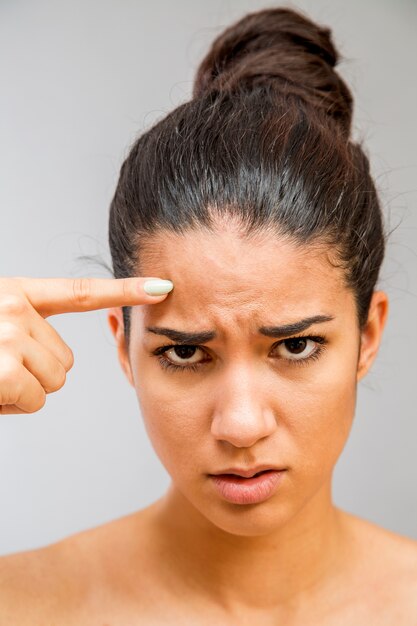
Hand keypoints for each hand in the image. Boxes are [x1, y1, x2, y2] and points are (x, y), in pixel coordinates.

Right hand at [0, 277, 171, 413]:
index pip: (81, 292)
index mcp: (16, 293)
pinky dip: (13, 405)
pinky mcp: (5, 370)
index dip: (125, 290)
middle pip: (68, 358)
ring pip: (55, 380)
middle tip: (3, 366)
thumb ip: (28, 326)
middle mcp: (16, 308)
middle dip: (38, 372)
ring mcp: (11, 337)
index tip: (161, 287)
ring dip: (25, 390)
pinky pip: (36, 399)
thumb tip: (58, 356)